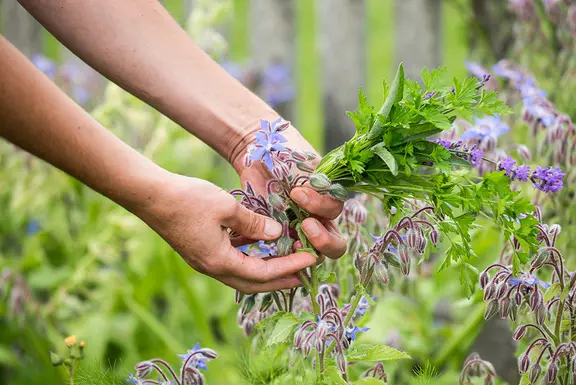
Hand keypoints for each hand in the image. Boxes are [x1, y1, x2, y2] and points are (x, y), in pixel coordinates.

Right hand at [138, 173, 316, 292]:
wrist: (150, 196)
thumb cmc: (188, 199)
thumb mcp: (227, 207)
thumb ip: (254, 223)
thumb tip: (276, 234)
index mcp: (220, 261)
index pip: (263, 273)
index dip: (289, 267)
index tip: (311, 260)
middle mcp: (212, 267)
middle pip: (253, 283)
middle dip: (280, 280)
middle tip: (304, 275)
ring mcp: (204, 261)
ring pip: (241, 275)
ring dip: (265, 272)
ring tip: (286, 263)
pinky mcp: (200, 251)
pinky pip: (231, 262)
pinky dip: (249, 258)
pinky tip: (259, 246)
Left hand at [236, 125, 346, 259]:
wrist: (260, 152)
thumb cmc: (286, 153)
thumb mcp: (306, 162)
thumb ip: (318, 180)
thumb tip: (316, 195)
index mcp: (329, 200)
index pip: (335, 212)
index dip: (320, 206)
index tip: (297, 192)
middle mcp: (319, 219)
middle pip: (335, 245)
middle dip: (324, 240)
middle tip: (306, 225)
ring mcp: (300, 231)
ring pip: (315, 255)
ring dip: (308, 252)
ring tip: (294, 243)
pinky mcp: (279, 237)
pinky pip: (288, 256)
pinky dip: (287, 257)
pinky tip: (279, 248)